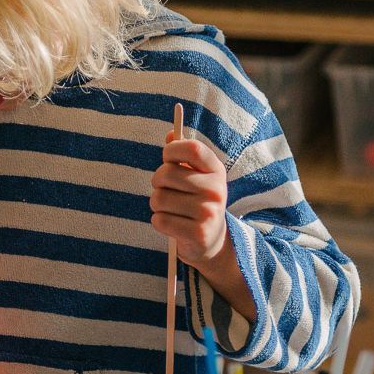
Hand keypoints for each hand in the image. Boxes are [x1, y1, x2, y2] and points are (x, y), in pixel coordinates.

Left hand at [152, 132, 230, 269]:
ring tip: (170, 209)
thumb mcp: (195, 175)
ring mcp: (208, 212)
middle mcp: (215, 190)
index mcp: (216, 170)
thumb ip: (183, 154)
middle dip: (157, 181)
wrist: (211, 239)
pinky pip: (159, 220)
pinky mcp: (197, 234)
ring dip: (157, 204)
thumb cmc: (196, 200)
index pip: (192, 148)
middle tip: (165, 189)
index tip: (167, 158)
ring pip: (158, 199)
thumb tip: (171, 134)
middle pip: (166, 174)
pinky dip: (159, 222)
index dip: (171, 150)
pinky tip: (172, 224)